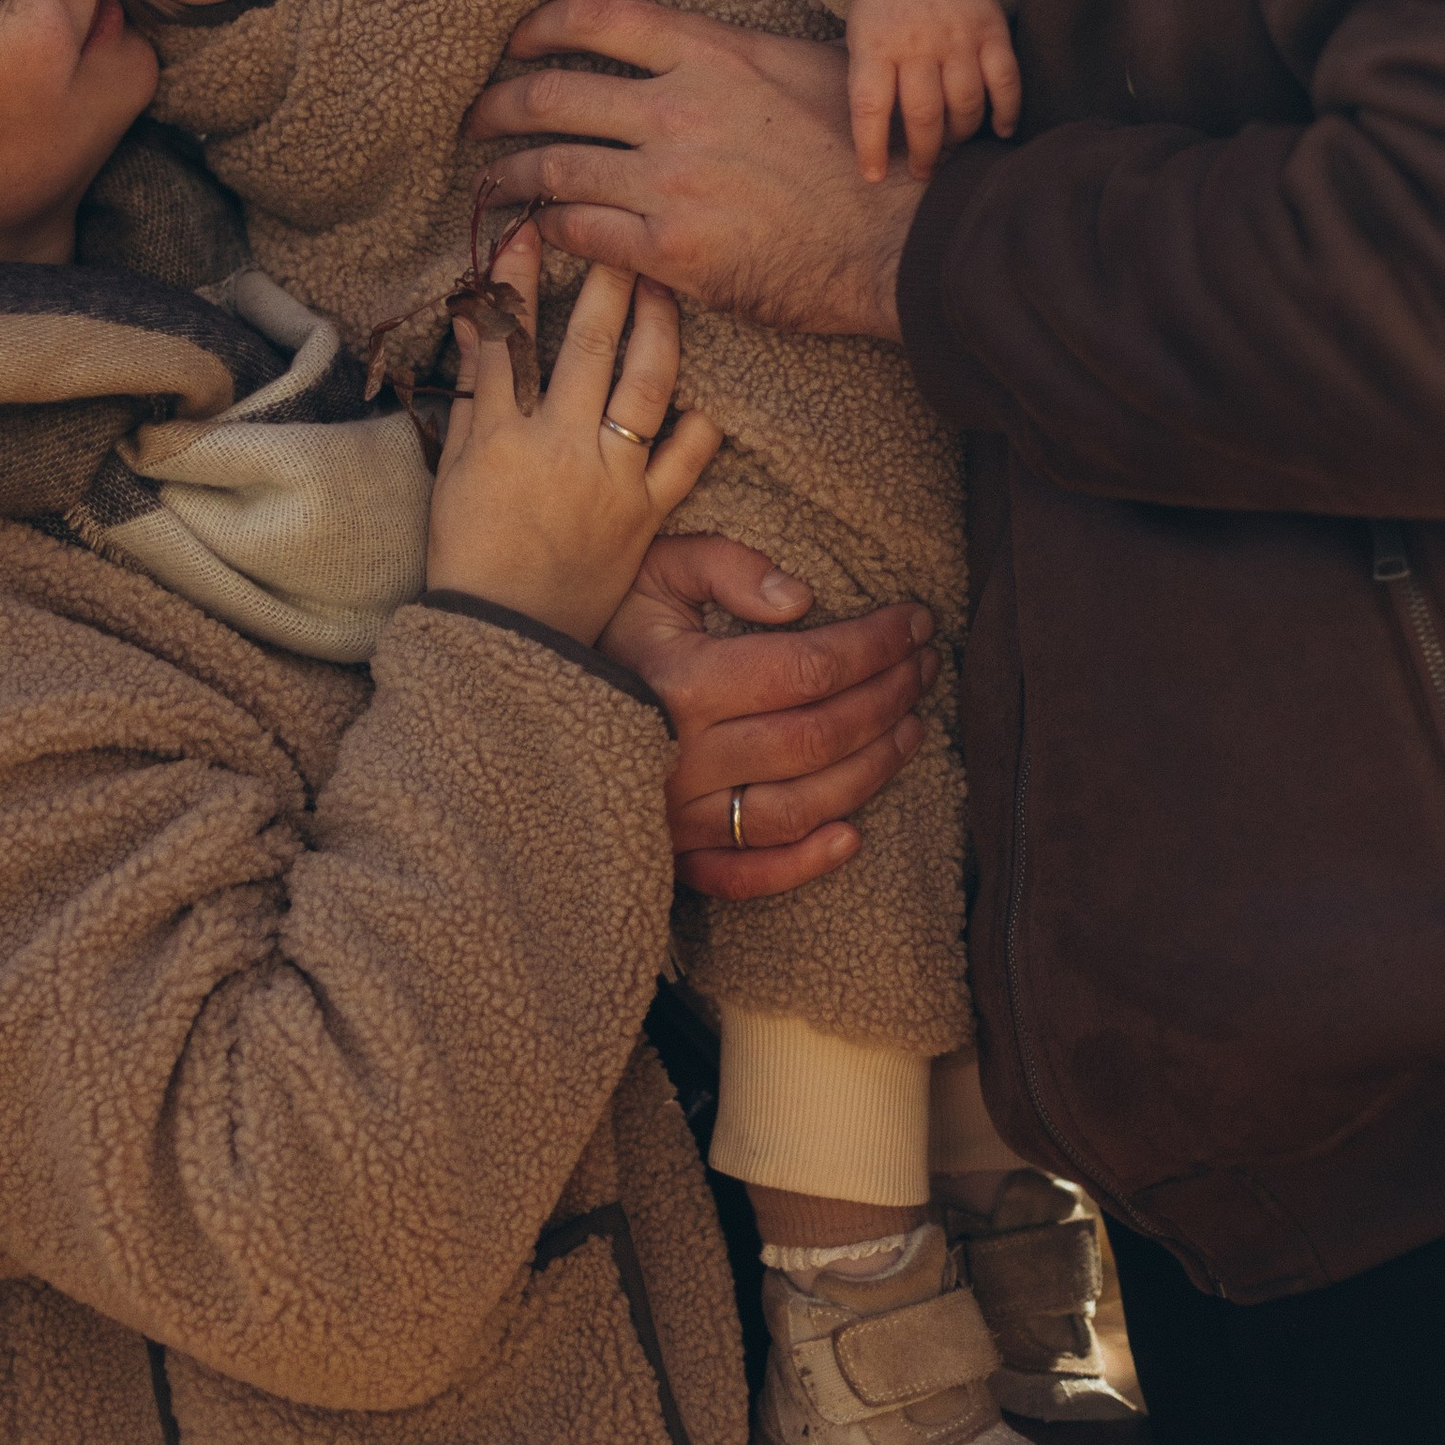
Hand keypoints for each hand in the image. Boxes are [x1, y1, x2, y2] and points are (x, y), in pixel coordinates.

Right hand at [427, 224, 719, 644]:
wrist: (505, 637)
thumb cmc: (468, 554)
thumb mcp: (450, 472)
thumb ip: (470, 397)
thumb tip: (472, 326)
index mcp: (499, 436)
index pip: (510, 337)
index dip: (519, 280)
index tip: (530, 231)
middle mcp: (558, 447)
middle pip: (588, 345)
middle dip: (605, 282)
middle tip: (619, 238)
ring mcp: (608, 480)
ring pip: (644, 386)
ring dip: (657, 328)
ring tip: (663, 289)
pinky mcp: (645, 516)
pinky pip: (684, 460)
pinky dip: (697, 427)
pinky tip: (704, 399)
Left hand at [466, 0, 917, 340]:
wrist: (905, 238)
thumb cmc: (871, 154)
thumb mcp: (805, 71)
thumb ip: (735, 58)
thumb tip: (691, 51)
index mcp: (712, 54)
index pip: (595, 19)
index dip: (537, 27)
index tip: (514, 44)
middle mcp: (679, 109)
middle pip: (551, 94)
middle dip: (496, 106)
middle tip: (474, 119)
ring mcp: (669, 182)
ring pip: (551, 167)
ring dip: (506, 176)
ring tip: (488, 184)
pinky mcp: (670, 251)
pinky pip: (579, 231)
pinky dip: (548, 229)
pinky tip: (538, 231)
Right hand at [602, 533, 939, 900]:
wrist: (520, 702)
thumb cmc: (604, 628)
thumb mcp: (653, 573)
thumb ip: (726, 568)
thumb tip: (801, 601)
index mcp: (684, 682)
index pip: (809, 666)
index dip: (876, 644)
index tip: (915, 621)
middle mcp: (685, 757)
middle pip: (819, 735)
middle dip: (887, 696)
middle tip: (924, 667)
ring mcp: (678, 816)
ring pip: (799, 806)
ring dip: (870, 770)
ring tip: (910, 730)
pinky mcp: (672, 857)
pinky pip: (745, 877)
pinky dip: (804, 864)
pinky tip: (854, 837)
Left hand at [847, 0, 1023, 183]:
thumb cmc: (886, 3)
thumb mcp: (860, 34)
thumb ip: (870, 81)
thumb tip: (881, 144)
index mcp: (876, 43)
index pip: (870, 106)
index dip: (871, 148)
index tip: (873, 176)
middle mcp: (919, 42)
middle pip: (924, 114)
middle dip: (924, 153)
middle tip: (922, 171)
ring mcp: (959, 36)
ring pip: (966, 105)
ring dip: (960, 137)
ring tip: (951, 147)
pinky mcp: (993, 30)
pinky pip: (1005, 81)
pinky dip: (1005, 112)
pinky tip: (999, 131)